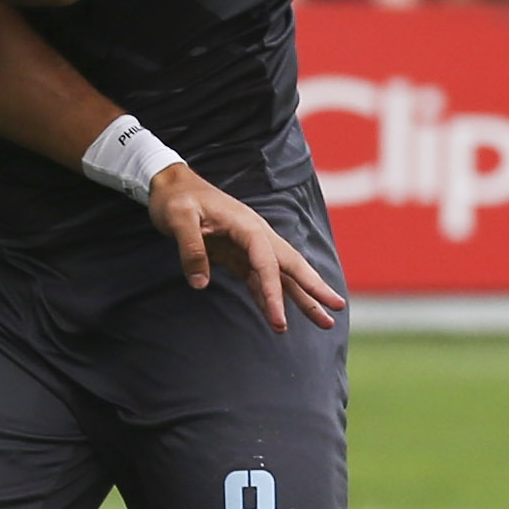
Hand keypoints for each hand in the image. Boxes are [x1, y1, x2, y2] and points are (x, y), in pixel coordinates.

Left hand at [151, 164, 350, 330]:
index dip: (273, 292)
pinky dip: (272, 298)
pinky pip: (260, 280)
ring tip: (325, 321)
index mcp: (247, 225)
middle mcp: (256, 235)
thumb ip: (190, 248)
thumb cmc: (175, 199)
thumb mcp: (178, 218)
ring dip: (302, 298)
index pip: (267, 262)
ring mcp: (250, 247)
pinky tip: (280, 317)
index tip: (279, 319)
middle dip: (314, 288)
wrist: (171, 186)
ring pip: (282, 275)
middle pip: (292, 265)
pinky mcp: (238, 256)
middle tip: (337, 309)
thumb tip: (200, 283)